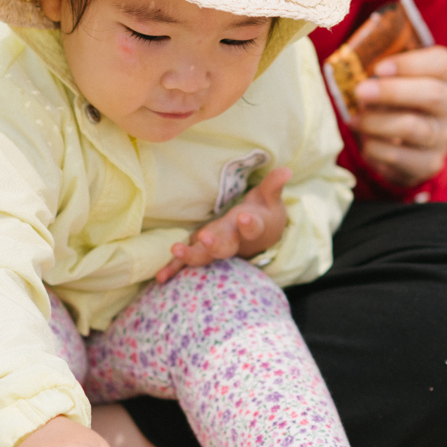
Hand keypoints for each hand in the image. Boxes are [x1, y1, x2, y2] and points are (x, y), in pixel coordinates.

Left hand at [155, 165, 291, 282]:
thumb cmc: (262, 214)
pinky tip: (160, 277)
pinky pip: (188, 262)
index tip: (244, 217)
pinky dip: (174, 269)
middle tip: (206, 237)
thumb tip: (286, 169)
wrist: (259, 240)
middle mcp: (233, 241)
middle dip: (215, 244)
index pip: (252, 226)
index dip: (249, 223)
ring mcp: (216, 248)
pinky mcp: (201, 251)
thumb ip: (273, 185)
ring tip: (176, 250)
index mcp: (251, 227)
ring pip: (204, 256)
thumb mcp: (269, 198)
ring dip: (190, 255)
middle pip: (226, 247)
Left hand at [343, 45, 446, 187]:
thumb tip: (351, 73)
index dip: (410, 64)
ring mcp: (444, 137)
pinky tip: (365, 142)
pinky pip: (397, 156)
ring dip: (376, 122)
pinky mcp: (430, 164)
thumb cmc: (393, 102)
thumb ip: (379, 74)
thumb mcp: (390, 81)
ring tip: (354, 120)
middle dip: (391, 92)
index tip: (378, 68)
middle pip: (432, 94)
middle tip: (360, 92)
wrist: (406, 147)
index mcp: (444, 77)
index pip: (441, 62)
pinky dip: (374, 148)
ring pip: (413, 127)